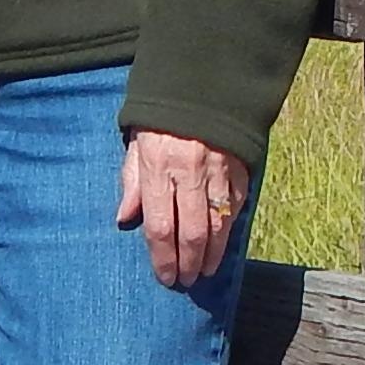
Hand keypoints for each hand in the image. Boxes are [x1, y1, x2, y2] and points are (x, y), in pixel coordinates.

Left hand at [118, 129, 251, 289]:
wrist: (202, 84)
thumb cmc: (161, 118)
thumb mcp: (136, 143)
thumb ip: (131, 182)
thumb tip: (124, 220)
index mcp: (158, 166)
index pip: (159, 225)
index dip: (162, 257)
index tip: (165, 276)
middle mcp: (189, 172)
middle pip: (190, 232)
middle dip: (188, 262)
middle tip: (186, 281)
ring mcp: (218, 171)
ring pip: (217, 225)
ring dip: (212, 253)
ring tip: (205, 270)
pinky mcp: (240, 168)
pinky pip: (236, 207)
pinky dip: (230, 228)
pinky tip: (223, 243)